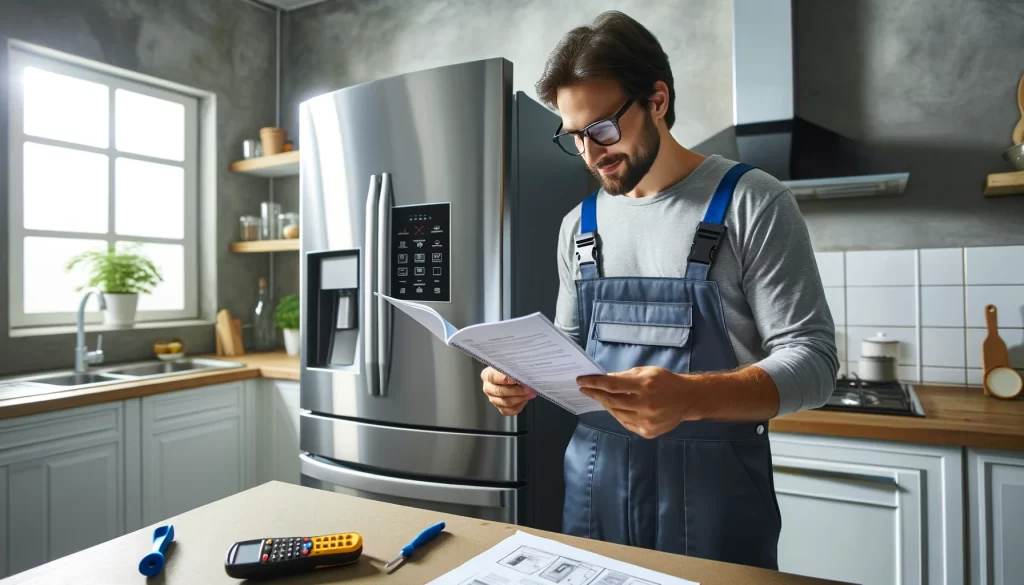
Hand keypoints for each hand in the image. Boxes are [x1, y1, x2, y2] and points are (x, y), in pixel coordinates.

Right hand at [481, 367, 535, 415]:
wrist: (511, 375)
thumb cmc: (510, 368)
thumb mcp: (510, 364)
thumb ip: (513, 368)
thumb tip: (523, 373)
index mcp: (487, 375)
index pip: (493, 377)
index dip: (505, 379)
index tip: (516, 379)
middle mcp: (487, 387)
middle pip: (500, 392)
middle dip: (517, 390)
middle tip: (529, 388)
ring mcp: (492, 398)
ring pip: (505, 402)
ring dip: (520, 398)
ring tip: (530, 393)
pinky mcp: (499, 407)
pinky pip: (508, 411)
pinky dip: (518, 406)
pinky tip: (524, 400)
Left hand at [577, 366, 704, 438]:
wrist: (687, 399)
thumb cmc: (666, 381)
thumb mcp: (646, 372)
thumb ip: (625, 376)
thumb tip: (604, 379)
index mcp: (645, 386)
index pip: (612, 385)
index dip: (594, 383)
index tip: (581, 381)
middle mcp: (645, 405)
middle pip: (611, 401)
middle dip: (595, 394)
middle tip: (585, 389)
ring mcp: (646, 421)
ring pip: (616, 413)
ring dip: (606, 404)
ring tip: (600, 397)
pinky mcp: (647, 432)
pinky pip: (625, 423)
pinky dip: (618, 414)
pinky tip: (615, 407)